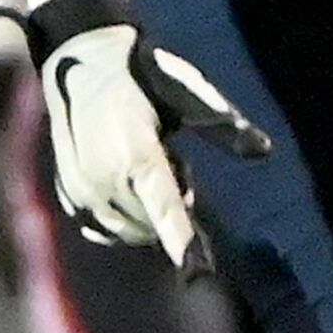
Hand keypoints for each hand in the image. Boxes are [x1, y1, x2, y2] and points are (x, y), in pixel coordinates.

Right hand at [1, 0, 270, 273]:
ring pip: (131, 228)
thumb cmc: (143, 74)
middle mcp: (103, 179)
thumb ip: (223, 124)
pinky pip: (105, 227)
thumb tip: (265, 150)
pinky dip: (125, 214)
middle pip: (153, 222)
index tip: (199, 273)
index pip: (165, 208)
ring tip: (149, 161)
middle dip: (172, 200)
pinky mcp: (68, 195)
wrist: (82, 59)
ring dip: (149, 209)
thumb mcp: (187, 91)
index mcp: (136, 153)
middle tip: (174, 158)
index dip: (183, 241)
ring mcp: (80, 191)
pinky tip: (128, 179)